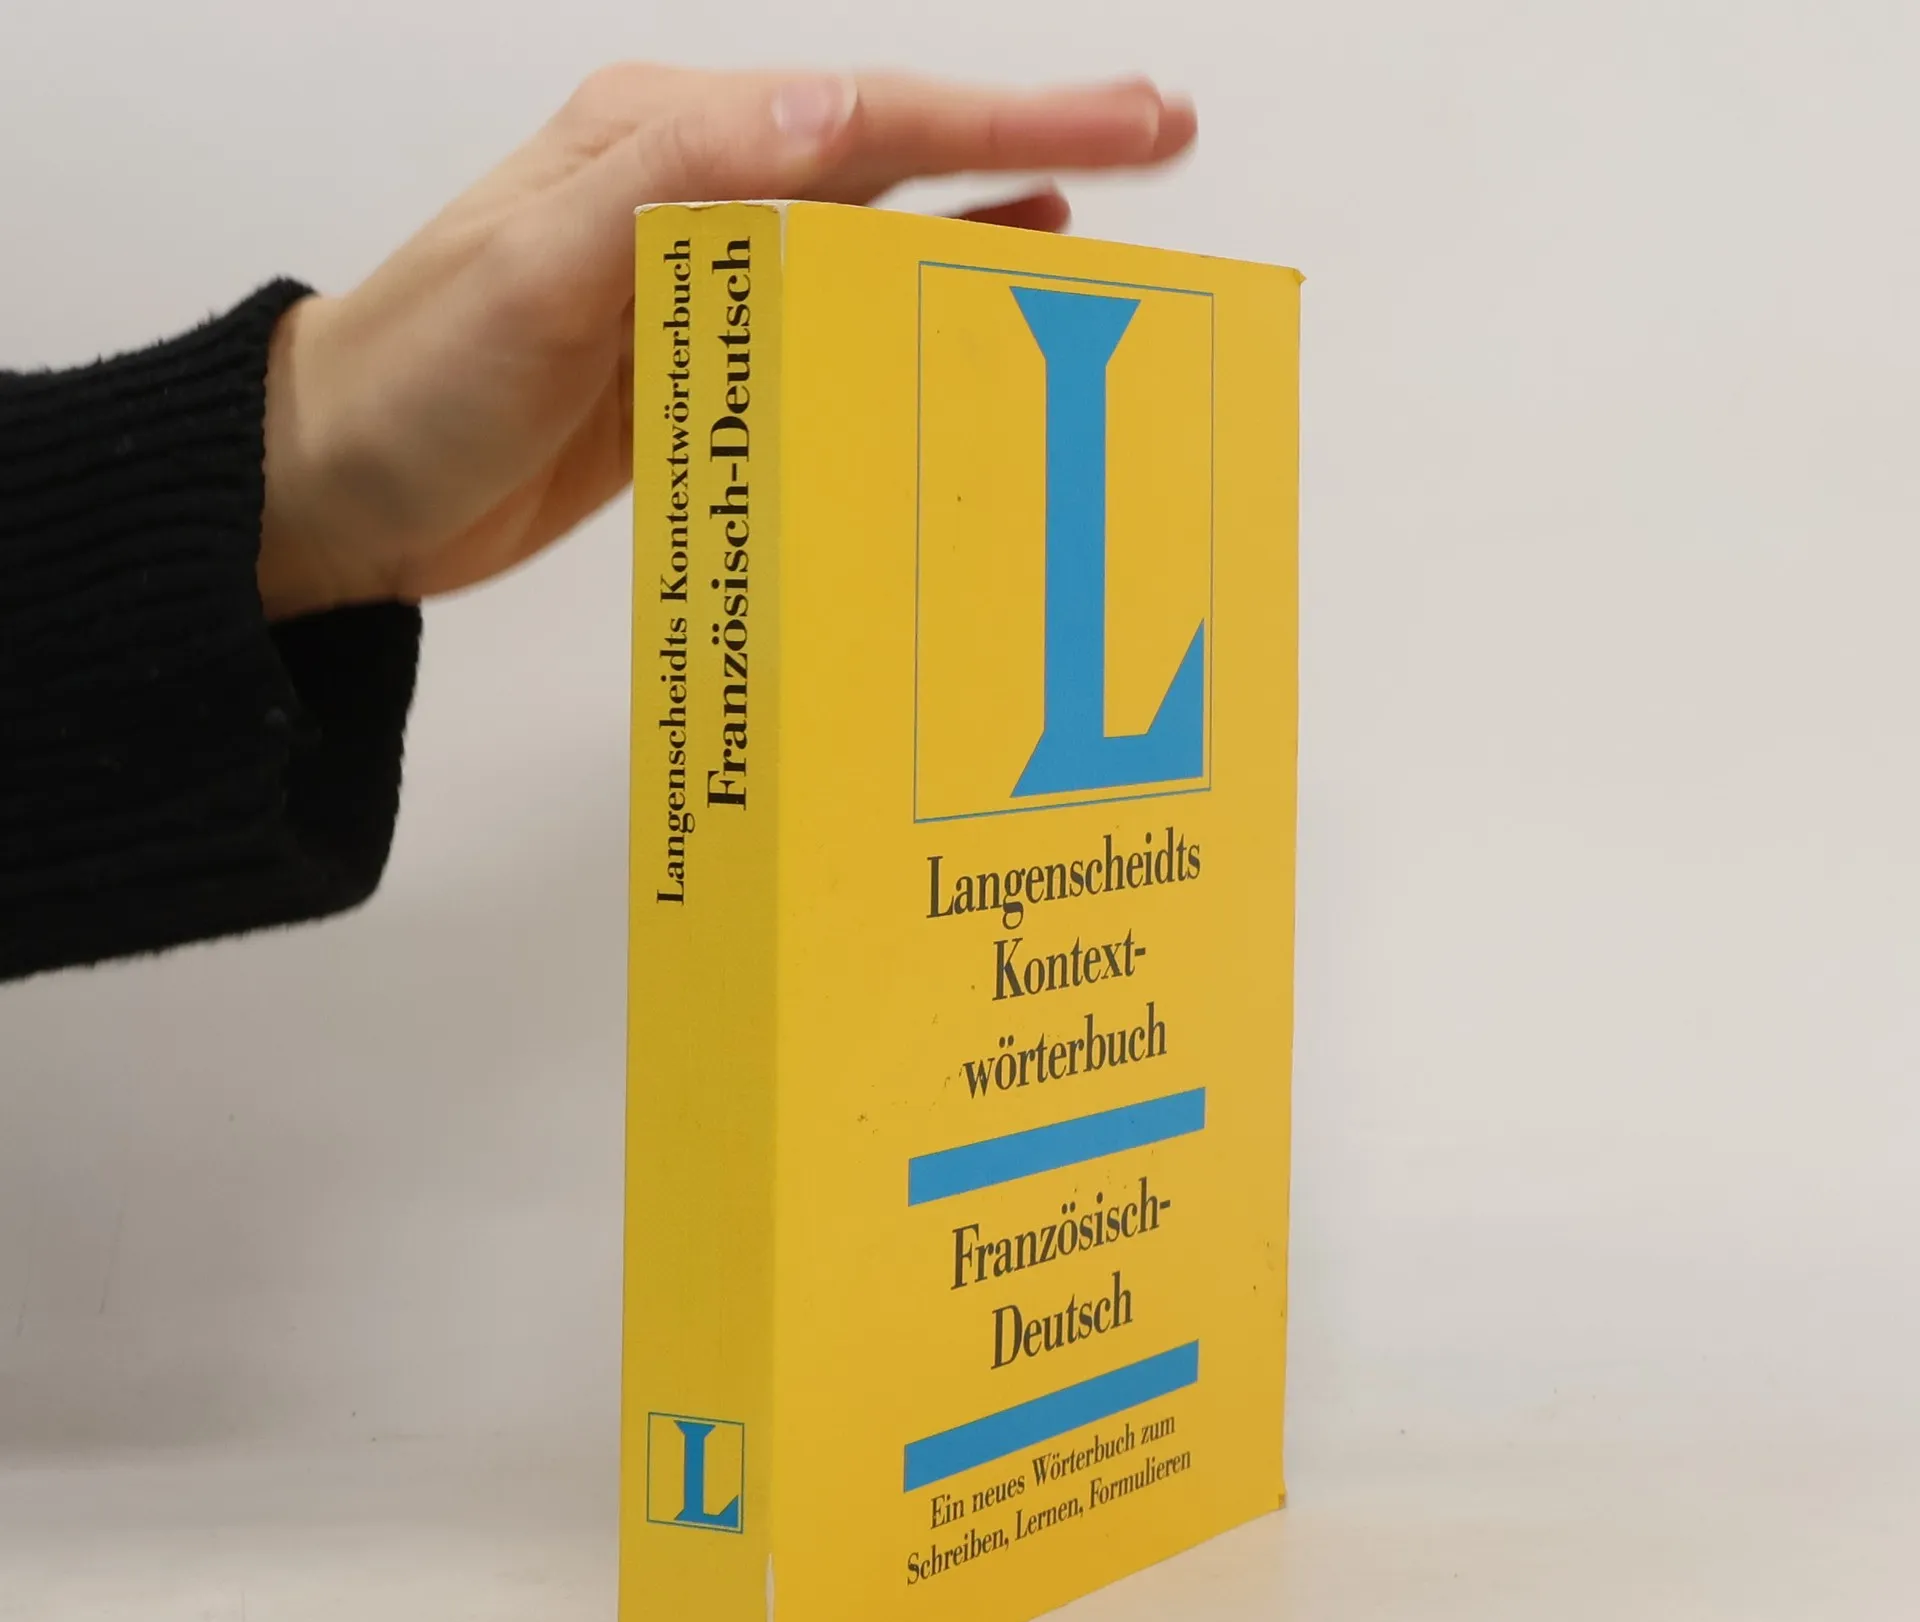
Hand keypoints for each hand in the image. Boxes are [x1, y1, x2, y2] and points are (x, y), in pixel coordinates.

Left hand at [257, 66, 1195, 619]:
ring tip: (1103, 203)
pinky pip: (836, 313)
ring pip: (878, 224)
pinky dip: (912, 291)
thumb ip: (677, 187)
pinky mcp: (707, 356)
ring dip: (988, 204)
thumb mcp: (534, 271)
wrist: (340, 488)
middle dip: (1029, 134)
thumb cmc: (418, 378)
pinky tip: (973, 281)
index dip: (1004, 113)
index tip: (1124, 120)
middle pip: (893, 151)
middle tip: (1162, 135)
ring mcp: (707, 276)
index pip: (864, 115)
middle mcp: (697, 190)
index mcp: (664, 142)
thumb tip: (830, 114)